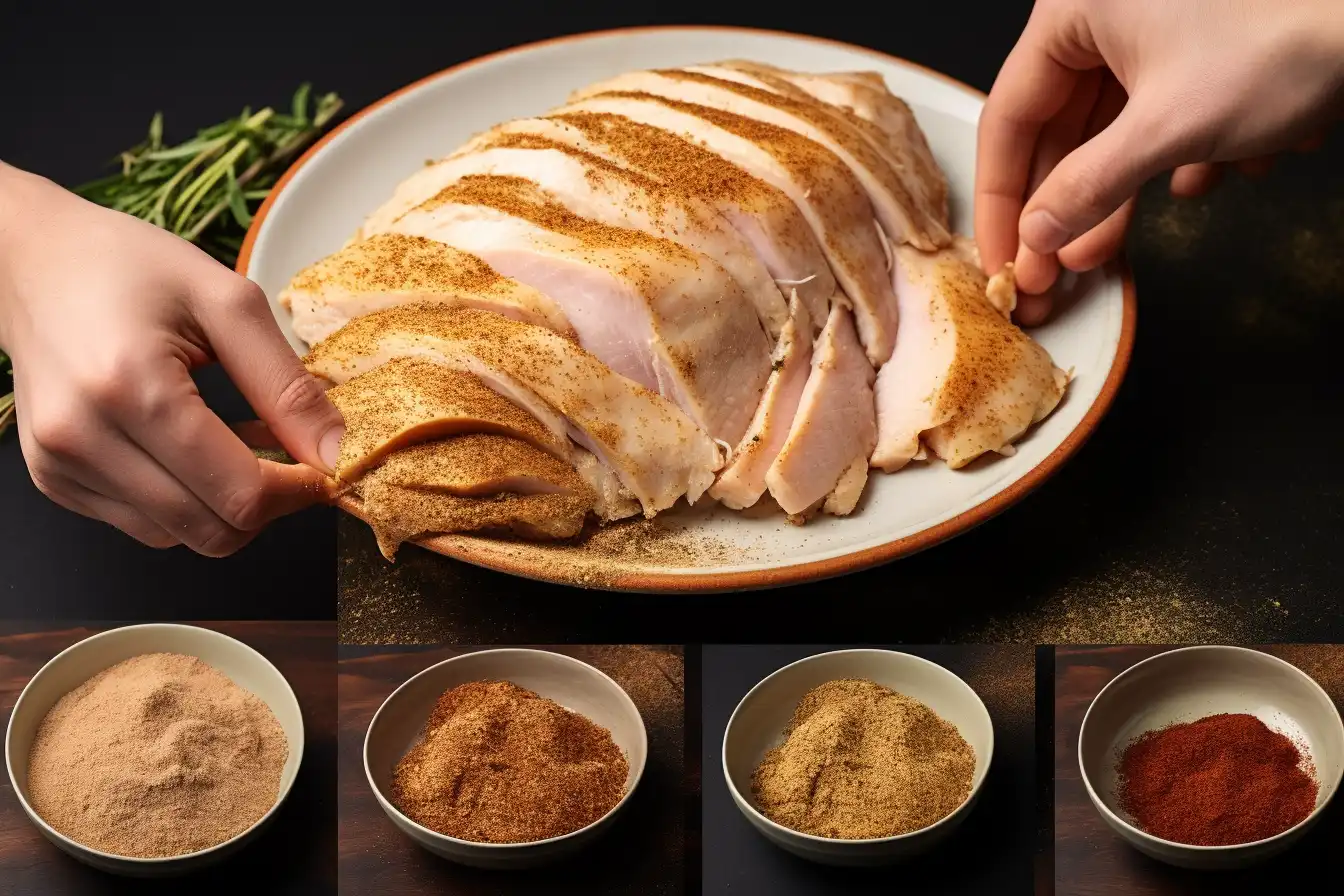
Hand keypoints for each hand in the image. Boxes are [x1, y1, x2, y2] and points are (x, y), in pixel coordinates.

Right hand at [0, 163, 342, 554]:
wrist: (29, 261)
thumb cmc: (129, 266)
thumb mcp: (226, 302)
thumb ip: (287, 384)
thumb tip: (338, 452)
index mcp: (131, 387)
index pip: (241, 494)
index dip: (301, 491)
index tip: (328, 464)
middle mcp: (83, 438)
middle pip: (214, 531)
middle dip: (269, 503)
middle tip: (290, 452)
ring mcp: (60, 467)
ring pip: (181, 538)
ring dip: (227, 503)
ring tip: (238, 438)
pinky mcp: (54, 481)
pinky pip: (145, 524)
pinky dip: (187, 500)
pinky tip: (195, 448)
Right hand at [975, 0, 1343, 322]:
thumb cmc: (1284, 41)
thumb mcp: (1168, 129)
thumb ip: (1087, 190)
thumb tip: (1034, 239)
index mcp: (1077, 11)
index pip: (1011, 117)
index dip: (1002, 198)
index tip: (1002, 258)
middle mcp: (1105, 15)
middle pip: (1058, 131)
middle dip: (1064, 207)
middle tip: (1046, 273)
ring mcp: (1153, 33)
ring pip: (1111, 133)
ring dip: (1120, 194)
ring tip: (1106, 254)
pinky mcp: (1197, 53)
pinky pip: (1159, 120)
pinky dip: (1180, 157)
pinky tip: (1216, 173)